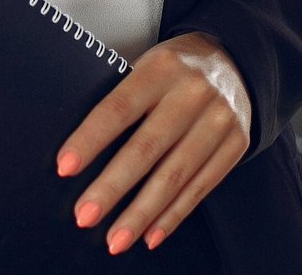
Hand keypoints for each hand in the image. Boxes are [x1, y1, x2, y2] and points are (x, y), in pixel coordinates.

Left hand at [55, 31, 251, 255]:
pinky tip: (150, 235)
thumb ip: (123, 99)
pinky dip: (172, 215)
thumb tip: (81, 149)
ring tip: (115, 239)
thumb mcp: (147, 65)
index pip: (118, 108)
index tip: (65, 167)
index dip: (90, 140)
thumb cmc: (174, 69)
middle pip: (146, 149)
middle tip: (84, 215)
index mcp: (161, 67)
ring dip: (140, 214)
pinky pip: (201, 187)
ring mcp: (218, 121)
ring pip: (174, 176)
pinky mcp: (236, 144)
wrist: (234, 61)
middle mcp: (192, 93)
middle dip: (111, 188)